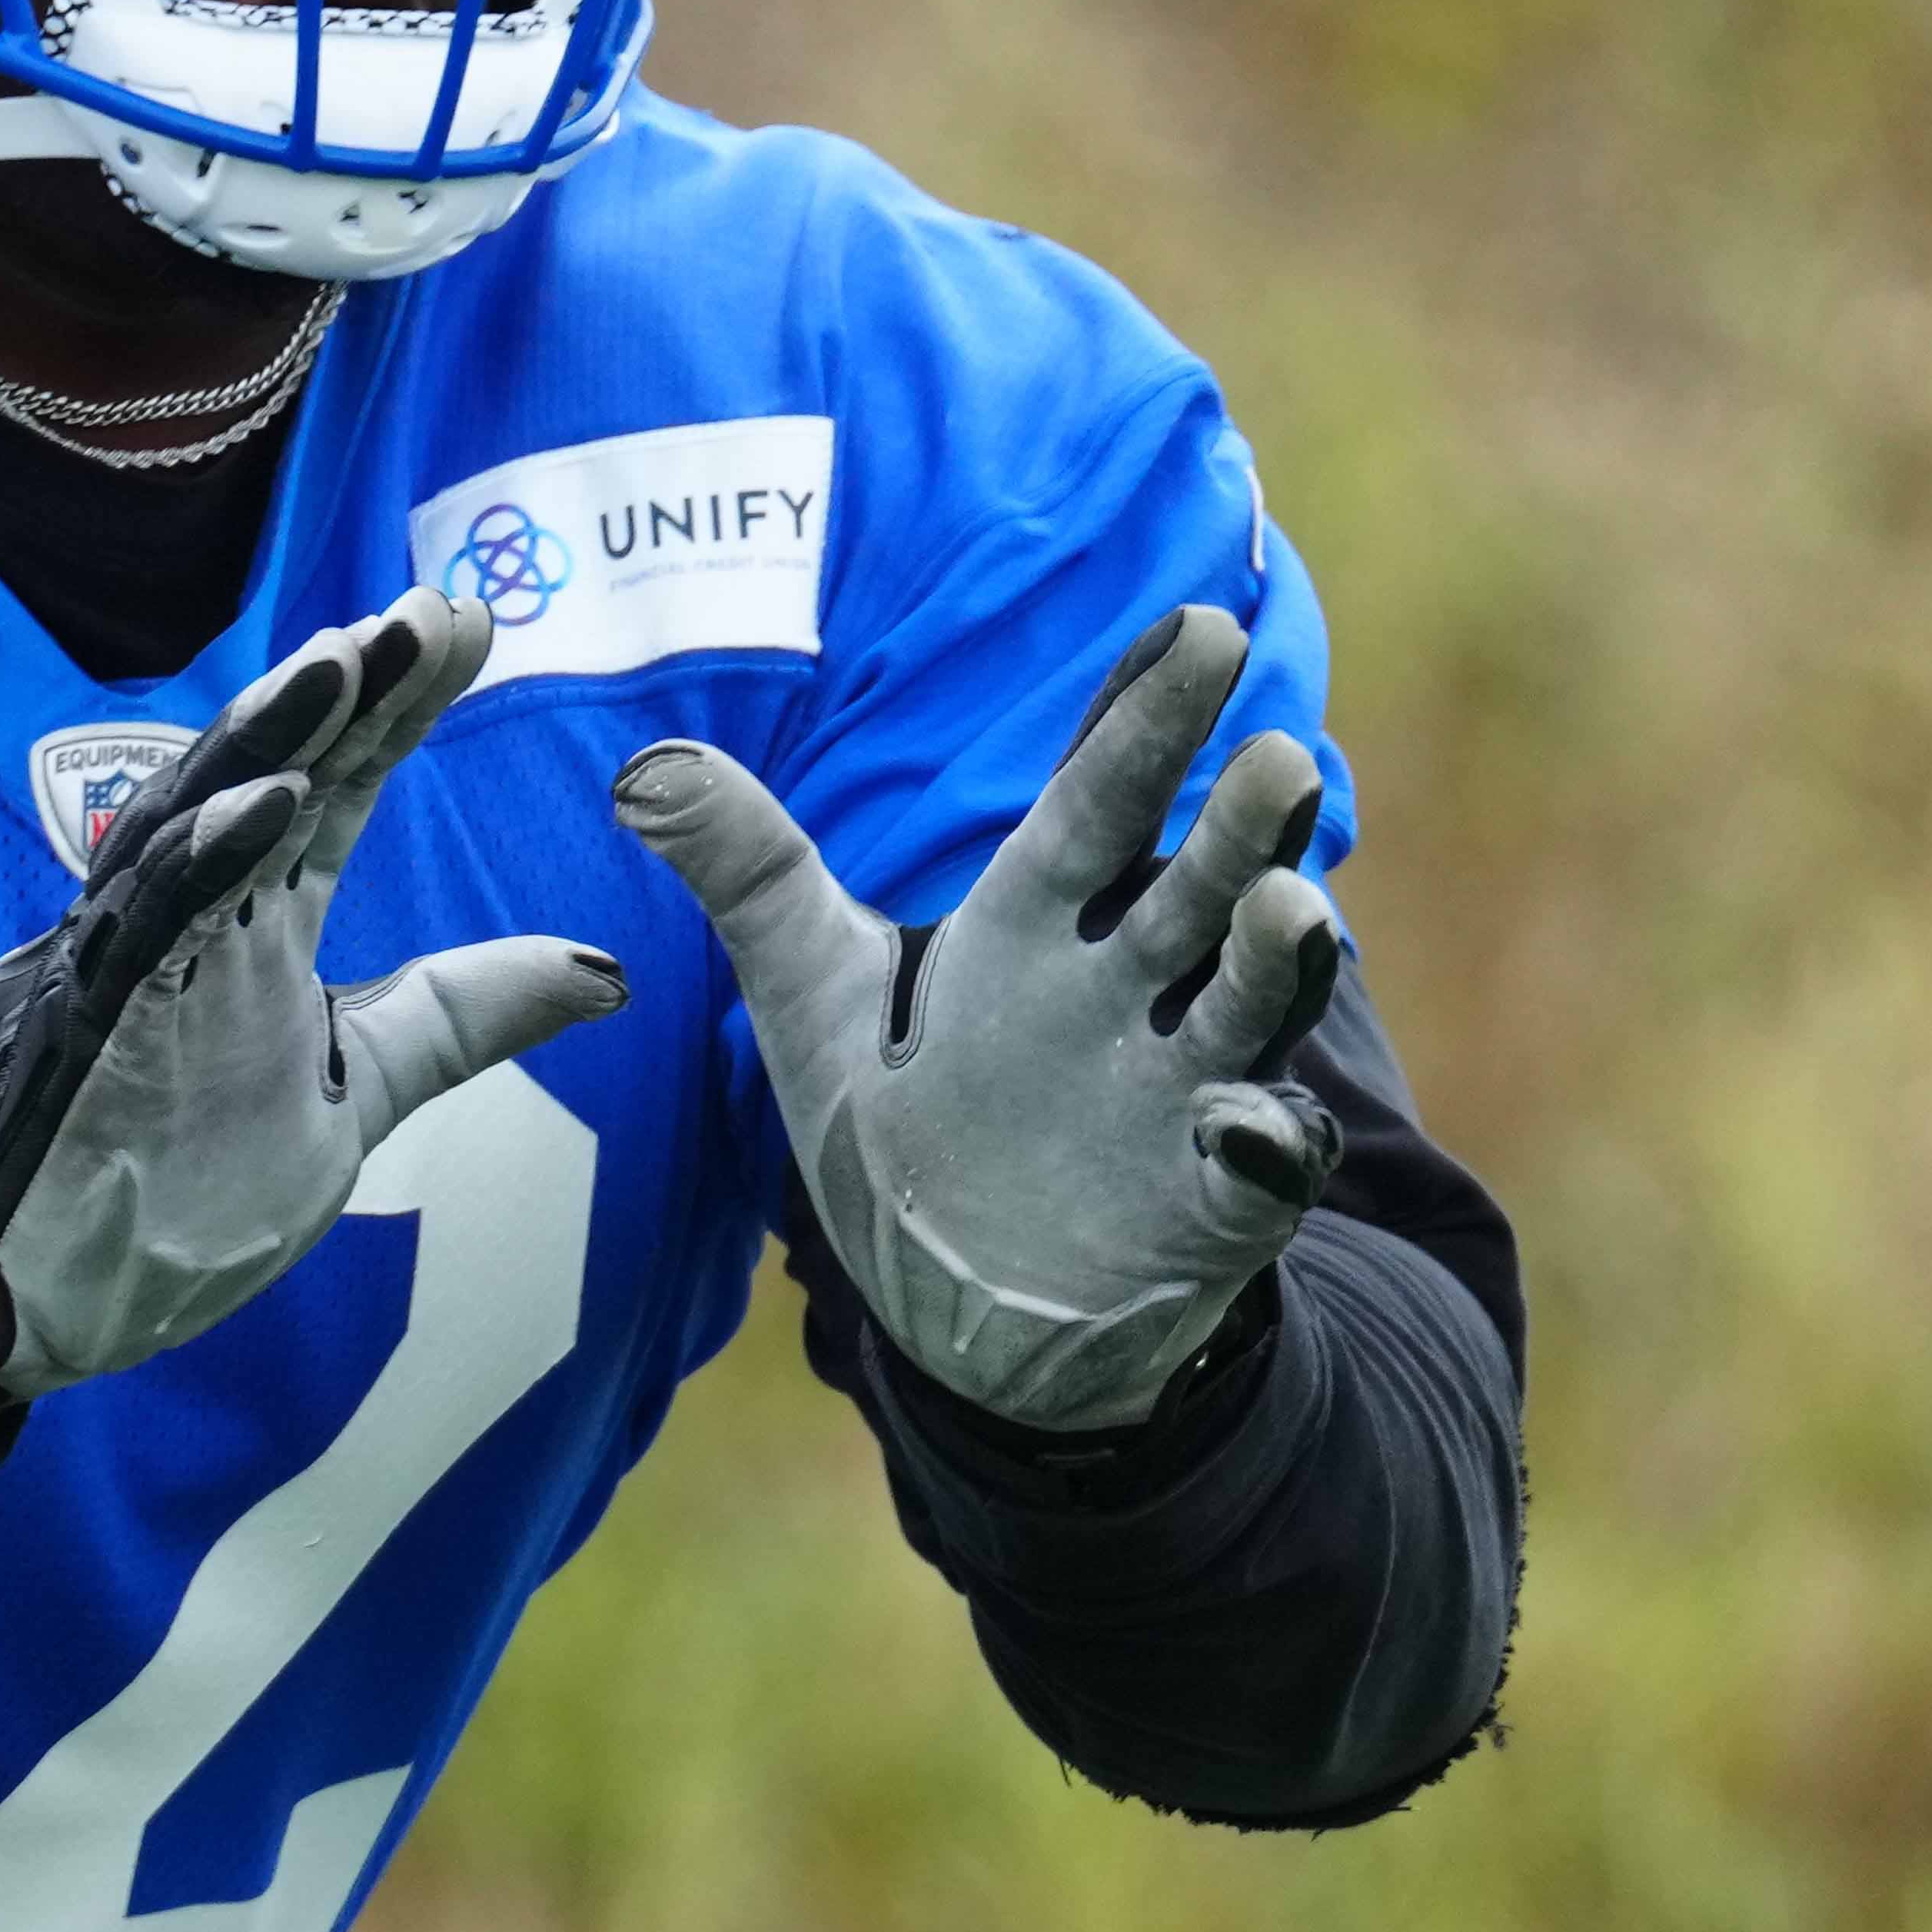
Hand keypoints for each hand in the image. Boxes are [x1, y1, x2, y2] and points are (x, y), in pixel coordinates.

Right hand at [0, 590, 627, 1395]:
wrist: (34, 1299)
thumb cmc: (174, 1191)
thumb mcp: (358, 1094)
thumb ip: (461, 1018)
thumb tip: (607, 972)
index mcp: (257, 927)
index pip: (334, 789)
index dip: (398, 707)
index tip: (470, 625)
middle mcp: (197, 923)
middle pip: (276, 776)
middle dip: (350, 688)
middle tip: (431, 608)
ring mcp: (138, 965)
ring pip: (199, 822)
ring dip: (272, 738)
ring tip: (348, 659)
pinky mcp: (92, 1022)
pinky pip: (150, 927)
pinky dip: (208, 860)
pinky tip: (270, 801)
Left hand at [618, 604, 1348, 1432]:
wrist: (959, 1304)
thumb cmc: (900, 1126)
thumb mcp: (812, 994)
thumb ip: (748, 875)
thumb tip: (641, 768)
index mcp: (1038, 924)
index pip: (1096, 802)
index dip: (1142, 720)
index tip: (1198, 627)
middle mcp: (1128, 991)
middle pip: (1193, 887)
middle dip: (1238, 824)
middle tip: (1275, 753)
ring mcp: (1181, 1091)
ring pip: (1245, 1006)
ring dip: (1276, 960)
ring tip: (1290, 905)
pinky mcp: (1214, 1197)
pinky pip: (1255, 1166)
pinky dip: (1260, 1145)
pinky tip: (1247, 1127)